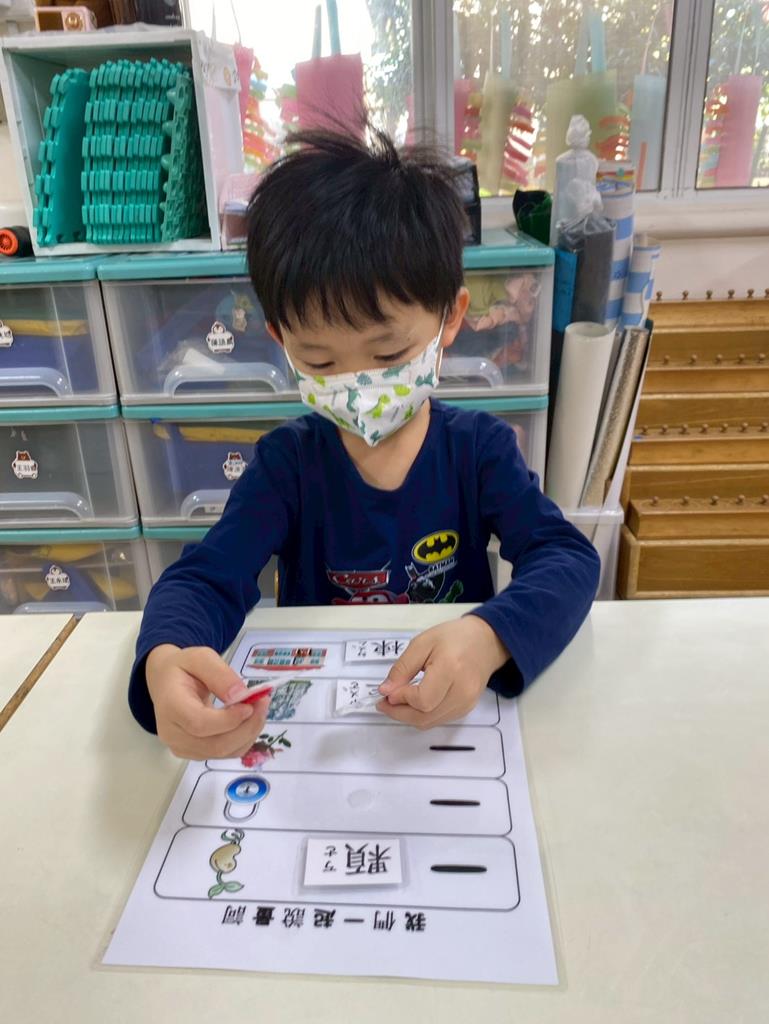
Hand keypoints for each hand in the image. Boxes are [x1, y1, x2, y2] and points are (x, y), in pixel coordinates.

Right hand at [146, 644, 269, 759]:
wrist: (166, 684)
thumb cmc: (183, 668)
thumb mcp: (200, 658)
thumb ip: (219, 673)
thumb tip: (240, 695)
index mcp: (171, 706)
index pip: (200, 723)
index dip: (229, 720)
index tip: (250, 704)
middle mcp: (172, 733)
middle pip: (215, 745)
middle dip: (247, 727)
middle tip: (263, 703)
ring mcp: (182, 747)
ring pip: (223, 752)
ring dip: (249, 733)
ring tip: (259, 708)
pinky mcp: (194, 754)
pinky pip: (225, 754)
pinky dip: (243, 739)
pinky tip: (249, 720)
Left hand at [377, 616, 508, 728]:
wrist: (485, 641)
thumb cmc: (454, 638)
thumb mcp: (422, 643)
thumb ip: (402, 668)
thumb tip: (386, 691)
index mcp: (451, 669)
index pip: (422, 699)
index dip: (400, 699)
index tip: (387, 691)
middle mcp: (462, 691)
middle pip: (424, 717)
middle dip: (399, 713)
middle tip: (383, 703)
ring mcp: (466, 703)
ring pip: (430, 722)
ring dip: (408, 717)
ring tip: (396, 702)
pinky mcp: (466, 709)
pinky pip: (438, 720)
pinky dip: (422, 715)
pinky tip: (413, 703)